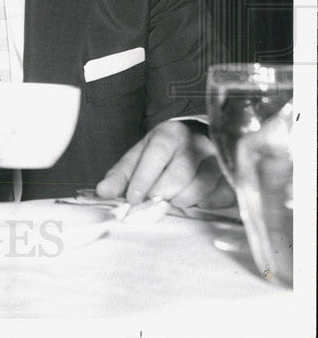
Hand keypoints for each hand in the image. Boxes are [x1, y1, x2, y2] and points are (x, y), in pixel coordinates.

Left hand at [96, 120, 234, 207]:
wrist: (198, 143)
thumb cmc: (163, 154)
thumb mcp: (139, 157)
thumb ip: (121, 174)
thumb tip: (104, 192)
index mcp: (170, 133)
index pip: (156, 153)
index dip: (143, 178)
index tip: (133, 198)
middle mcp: (197, 142)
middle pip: (179, 174)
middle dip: (161, 194)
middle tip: (153, 202)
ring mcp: (219, 158)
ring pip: (200, 187)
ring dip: (182, 201)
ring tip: (173, 200)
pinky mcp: (233, 175)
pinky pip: (219, 197)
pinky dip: (204, 204)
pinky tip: (195, 199)